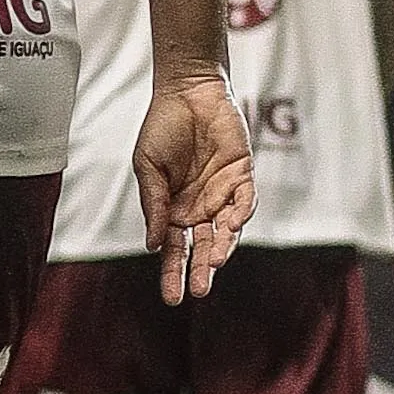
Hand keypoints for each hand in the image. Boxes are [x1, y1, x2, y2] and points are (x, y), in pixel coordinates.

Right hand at [134, 71, 255, 305]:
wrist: (187, 94)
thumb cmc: (162, 129)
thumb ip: (153, 205)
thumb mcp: (148, 169)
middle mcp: (198, 208)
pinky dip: (239, 214)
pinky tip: (230, 226)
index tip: (172, 298)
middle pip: (201, 247)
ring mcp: (222, 193)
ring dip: (221, 249)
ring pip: (226, 231)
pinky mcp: (242, 176)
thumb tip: (151, 244)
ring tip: (213, 267)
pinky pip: (245, 201)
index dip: (172, 273)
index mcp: (172, 210)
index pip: (173, 250)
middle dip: (200, 270)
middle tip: (198, 291)